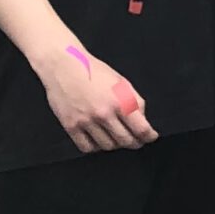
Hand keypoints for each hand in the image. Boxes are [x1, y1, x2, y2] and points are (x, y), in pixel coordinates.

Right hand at [38, 42, 156, 152]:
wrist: (64, 66)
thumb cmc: (94, 71)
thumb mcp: (121, 82)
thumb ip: (134, 101)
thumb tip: (142, 120)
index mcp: (120, 101)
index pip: (141, 129)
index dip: (148, 136)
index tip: (150, 137)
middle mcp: (104, 113)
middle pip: (125, 141)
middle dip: (134, 143)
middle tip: (136, 141)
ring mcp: (86, 121)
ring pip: (107, 146)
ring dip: (115, 145)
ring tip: (116, 138)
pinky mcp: (71, 126)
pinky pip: (87, 147)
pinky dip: (95, 147)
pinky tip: (98, 140)